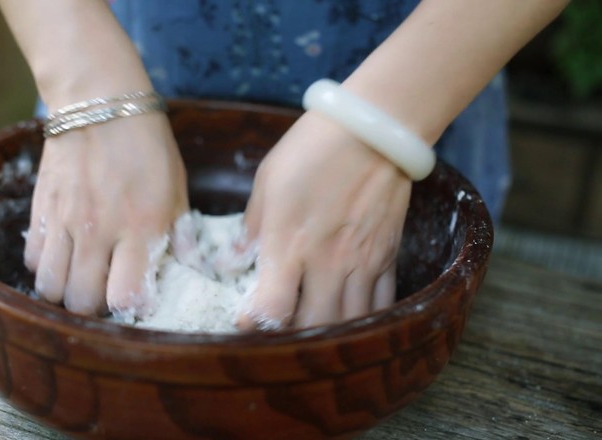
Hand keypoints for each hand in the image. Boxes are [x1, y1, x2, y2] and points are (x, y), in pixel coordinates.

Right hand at [24, 112, 187, 316]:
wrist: (98, 101)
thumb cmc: (145, 144)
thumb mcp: (176, 188)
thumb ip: (182, 235)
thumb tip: (196, 270)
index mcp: (140, 227)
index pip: (124, 297)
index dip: (130, 308)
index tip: (137, 300)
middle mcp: (98, 231)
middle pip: (81, 302)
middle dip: (94, 307)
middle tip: (106, 291)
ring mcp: (64, 222)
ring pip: (49, 287)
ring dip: (66, 291)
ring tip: (81, 278)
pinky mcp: (41, 209)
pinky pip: (32, 259)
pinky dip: (46, 266)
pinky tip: (63, 254)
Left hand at [238, 111, 411, 328]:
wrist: (374, 130)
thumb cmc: (312, 150)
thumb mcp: (268, 182)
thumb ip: (251, 230)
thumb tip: (231, 264)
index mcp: (290, 242)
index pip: (274, 307)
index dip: (257, 324)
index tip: (246, 323)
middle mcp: (328, 261)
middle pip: (315, 326)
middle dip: (294, 339)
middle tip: (279, 333)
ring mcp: (362, 262)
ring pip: (350, 322)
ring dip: (330, 335)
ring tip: (312, 332)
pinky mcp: (387, 257)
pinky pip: (380, 305)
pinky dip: (364, 320)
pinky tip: (348, 321)